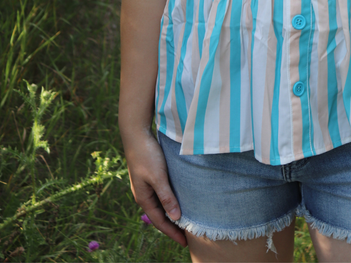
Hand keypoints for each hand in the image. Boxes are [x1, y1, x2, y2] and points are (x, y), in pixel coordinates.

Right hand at [123, 128, 186, 245]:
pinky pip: (161, 195)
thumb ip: (166, 197)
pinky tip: (178, 199)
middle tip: (188, 235)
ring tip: (185, 220)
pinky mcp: (150, 176)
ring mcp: (146, 185)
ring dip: (171, 213)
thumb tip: (176, 218)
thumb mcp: (158, 176)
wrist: (136, 133)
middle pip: (159, 216)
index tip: (185, 242)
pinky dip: (170, 201)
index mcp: (143, 198)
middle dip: (172, 226)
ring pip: (160, 205)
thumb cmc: (147, 154)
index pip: (160, 221)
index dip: (172, 232)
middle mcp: (144, 194)